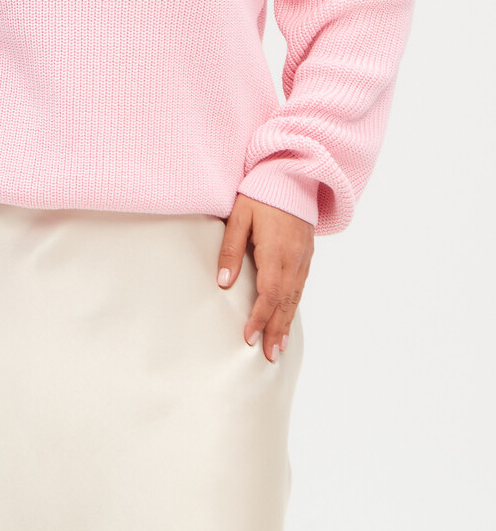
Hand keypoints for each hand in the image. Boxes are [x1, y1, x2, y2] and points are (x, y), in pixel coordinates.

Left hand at [216, 193, 313, 362]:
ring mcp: (303, 257)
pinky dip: (294, 306)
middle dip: (276, 330)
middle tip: (269, 356)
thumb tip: (224, 283)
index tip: (249, 338)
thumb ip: (230, 249)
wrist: (292, 174)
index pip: (268, 294)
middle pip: (285, 302)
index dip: (259, 318)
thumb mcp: (239, 216)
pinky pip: (301, 286)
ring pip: (295, 297)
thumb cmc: (261, 192)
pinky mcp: (307, 254)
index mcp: (275, 251)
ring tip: (279, 346)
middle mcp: (294, 259)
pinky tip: (288, 317)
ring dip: (286, 323)